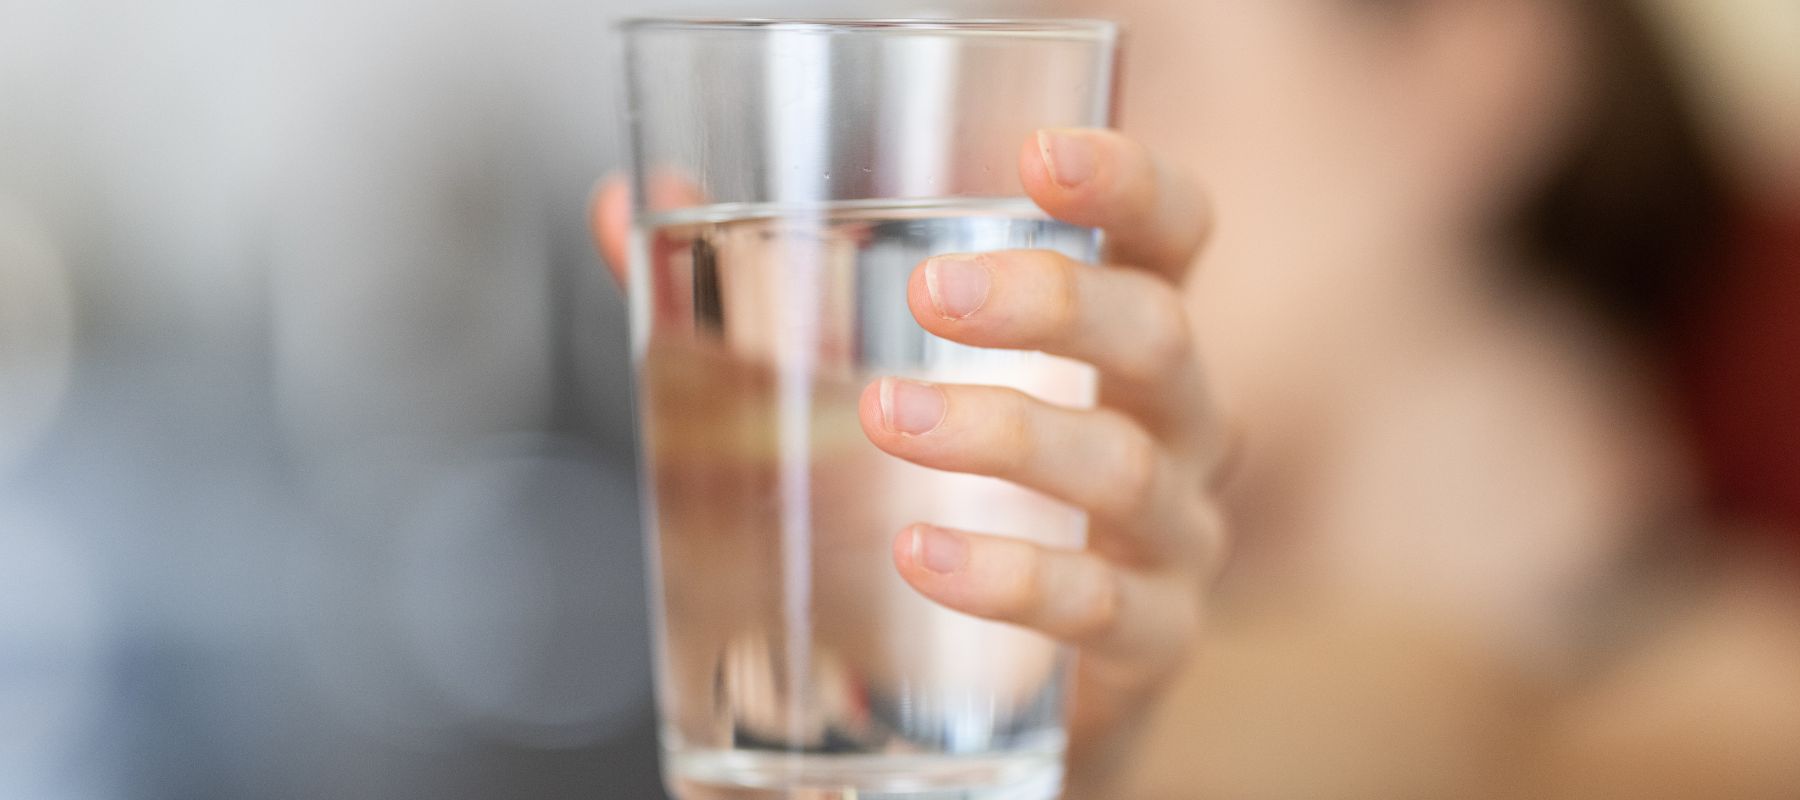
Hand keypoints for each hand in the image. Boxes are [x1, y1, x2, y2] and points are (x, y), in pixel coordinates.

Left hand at [592, 129, 1228, 792]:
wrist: (999, 687)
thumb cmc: (948, 495)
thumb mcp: (862, 378)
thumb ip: (754, 293)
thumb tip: (625, 211)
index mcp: (1118, 334)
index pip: (1172, 232)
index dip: (1127, 182)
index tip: (1036, 158)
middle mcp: (1172, 422)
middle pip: (1157, 334)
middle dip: (1049, 302)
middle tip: (931, 294)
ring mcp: (1172, 534)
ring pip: (1122, 465)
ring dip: (1003, 433)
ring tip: (889, 419)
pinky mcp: (1149, 639)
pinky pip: (1101, 604)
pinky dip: (1010, 575)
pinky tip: (924, 554)